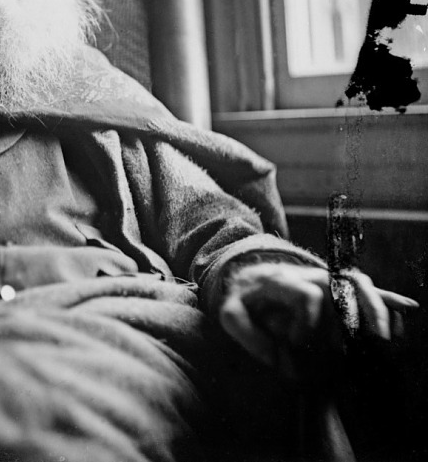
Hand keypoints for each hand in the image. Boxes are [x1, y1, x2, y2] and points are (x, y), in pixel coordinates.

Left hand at [218, 262, 417, 378]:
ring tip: (385, 336)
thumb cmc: (241, 299)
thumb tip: (275, 359)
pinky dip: (386, 298)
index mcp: (281, 280)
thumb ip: (245, 333)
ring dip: (376, 307)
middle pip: (342, 284)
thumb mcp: (229, 313)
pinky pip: (364, 288)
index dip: (307, 322)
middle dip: (357, 313)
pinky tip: (406, 310)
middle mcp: (307, 275)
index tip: (296, 342)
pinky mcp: (334, 286)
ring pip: (358, 283)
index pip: (307, 295)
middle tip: (361, 343)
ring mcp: (324, 279)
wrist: (246, 276)